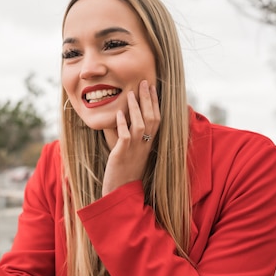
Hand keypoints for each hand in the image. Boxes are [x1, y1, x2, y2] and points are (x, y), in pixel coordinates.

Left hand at [102, 80, 159, 195]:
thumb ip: (128, 135)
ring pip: (140, 125)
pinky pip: (125, 137)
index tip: (152, 87)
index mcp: (148, 144)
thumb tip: (122, 117)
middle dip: (148, 99)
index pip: (156, 119)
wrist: (120, 192)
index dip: (155, 103)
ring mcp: (134, 150)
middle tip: (144, 82)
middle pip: (151, 118)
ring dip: (136, 108)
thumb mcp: (129, 151)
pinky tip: (119, 112)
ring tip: (130, 93)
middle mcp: (144, 145)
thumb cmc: (123, 172)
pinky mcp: (122, 155)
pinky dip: (122, 123)